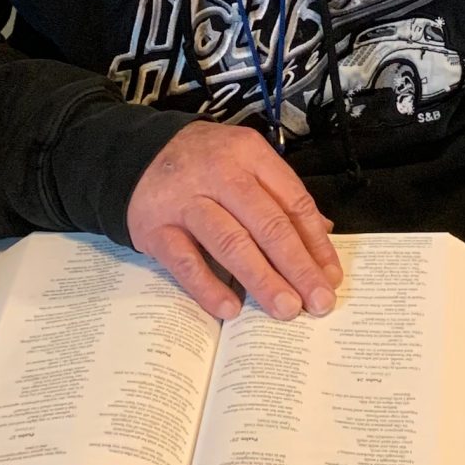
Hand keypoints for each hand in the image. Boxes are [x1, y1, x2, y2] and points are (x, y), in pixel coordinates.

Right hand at [125, 122, 342, 322]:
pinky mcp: (155, 227)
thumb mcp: (243, 162)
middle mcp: (219, 173)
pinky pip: (186, 262)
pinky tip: (232, 309)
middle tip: (318, 301)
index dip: (315, 242)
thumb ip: (280, 195)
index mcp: (249, 154)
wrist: (133, 155)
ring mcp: (185, 201)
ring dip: (262, 279)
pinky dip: (209, 287)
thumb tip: (323, 234)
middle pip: (267, 223)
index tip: (331, 276)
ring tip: (286, 308)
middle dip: (297, 266)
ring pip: (230, 242)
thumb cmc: (201, 163)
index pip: (292, 201)